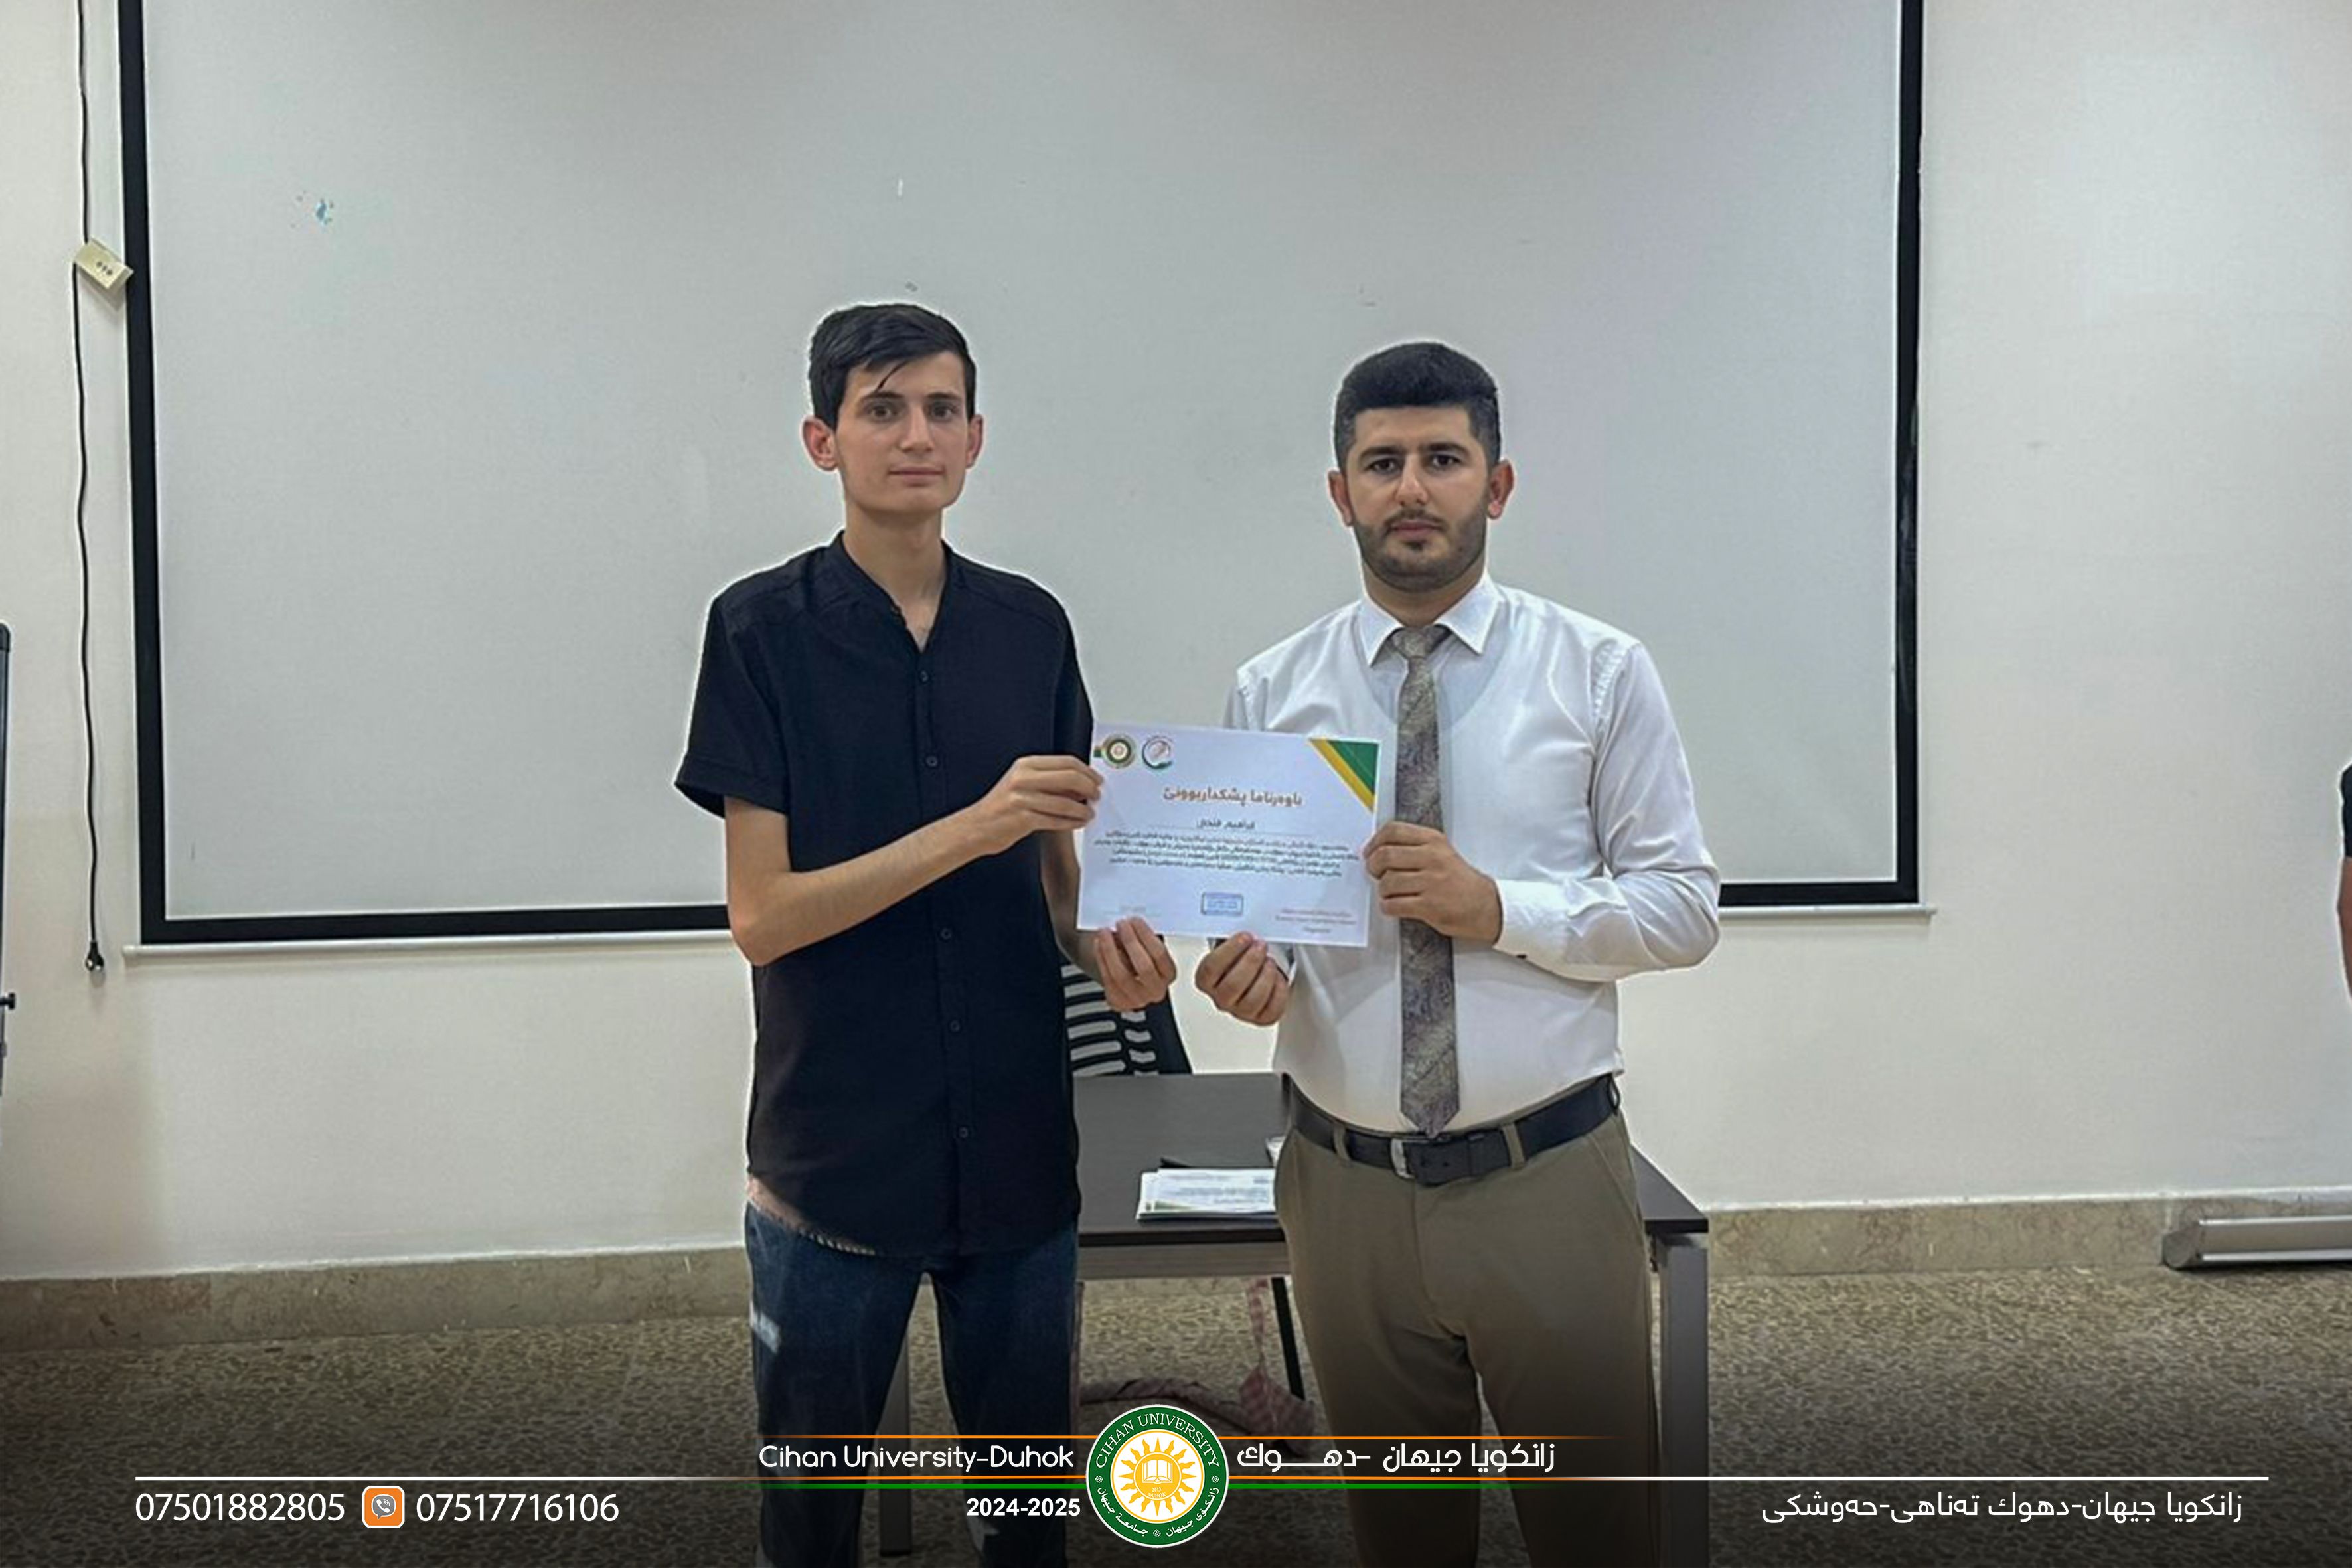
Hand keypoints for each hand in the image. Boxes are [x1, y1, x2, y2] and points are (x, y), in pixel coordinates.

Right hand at [964, 757, 1099, 855]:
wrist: (976, 827)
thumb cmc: (1001, 807)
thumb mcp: (1022, 784)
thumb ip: (1049, 782)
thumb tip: (1081, 784)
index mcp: (1025, 765)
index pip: (1066, 762)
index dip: (1087, 771)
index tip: (1097, 780)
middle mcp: (1023, 778)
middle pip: (1069, 777)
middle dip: (1089, 787)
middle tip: (1097, 796)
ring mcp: (1022, 798)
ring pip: (1065, 802)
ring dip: (1082, 810)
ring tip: (1089, 813)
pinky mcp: (1023, 819)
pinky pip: (1056, 820)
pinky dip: (1071, 822)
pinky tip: (1078, 823)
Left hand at [1093, 917, 1176, 1011]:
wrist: (1125, 975)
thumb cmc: (1138, 956)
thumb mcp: (1146, 945)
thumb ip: (1143, 937)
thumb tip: (1130, 924)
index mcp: (1168, 974)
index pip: (1160, 954)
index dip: (1146, 936)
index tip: (1135, 921)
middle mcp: (1156, 990)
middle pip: (1144, 967)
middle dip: (1130, 942)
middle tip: (1121, 925)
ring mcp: (1137, 999)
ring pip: (1121, 975)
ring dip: (1110, 950)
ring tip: (1105, 933)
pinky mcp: (1119, 1002)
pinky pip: (1108, 980)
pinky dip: (1101, 959)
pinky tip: (1098, 945)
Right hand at [1194, 932, 1290, 1025]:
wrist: (1253, 972)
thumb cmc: (1240, 958)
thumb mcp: (1232, 945)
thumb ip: (1233, 938)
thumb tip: (1246, 921)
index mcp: (1206, 980)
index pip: (1211, 969)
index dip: (1229, 951)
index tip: (1245, 937)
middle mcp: (1220, 998)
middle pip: (1232, 985)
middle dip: (1251, 962)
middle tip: (1261, 946)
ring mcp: (1240, 1010)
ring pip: (1252, 1000)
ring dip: (1265, 977)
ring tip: (1270, 962)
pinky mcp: (1260, 1018)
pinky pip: (1271, 1010)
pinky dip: (1278, 992)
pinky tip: (1279, 977)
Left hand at [1364, 822, 1501, 942]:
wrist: (1487, 906)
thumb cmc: (1460, 882)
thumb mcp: (1442, 853)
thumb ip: (1414, 848)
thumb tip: (1378, 850)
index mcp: (1433, 841)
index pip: (1393, 830)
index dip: (1375, 842)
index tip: (1370, 852)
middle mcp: (1433, 858)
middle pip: (1385, 855)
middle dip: (1374, 867)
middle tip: (1376, 874)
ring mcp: (1431, 882)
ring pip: (1387, 882)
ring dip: (1383, 891)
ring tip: (1392, 893)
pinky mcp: (1430, 906)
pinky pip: (1393, 904)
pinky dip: (1388, 907)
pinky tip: (1396, 906)